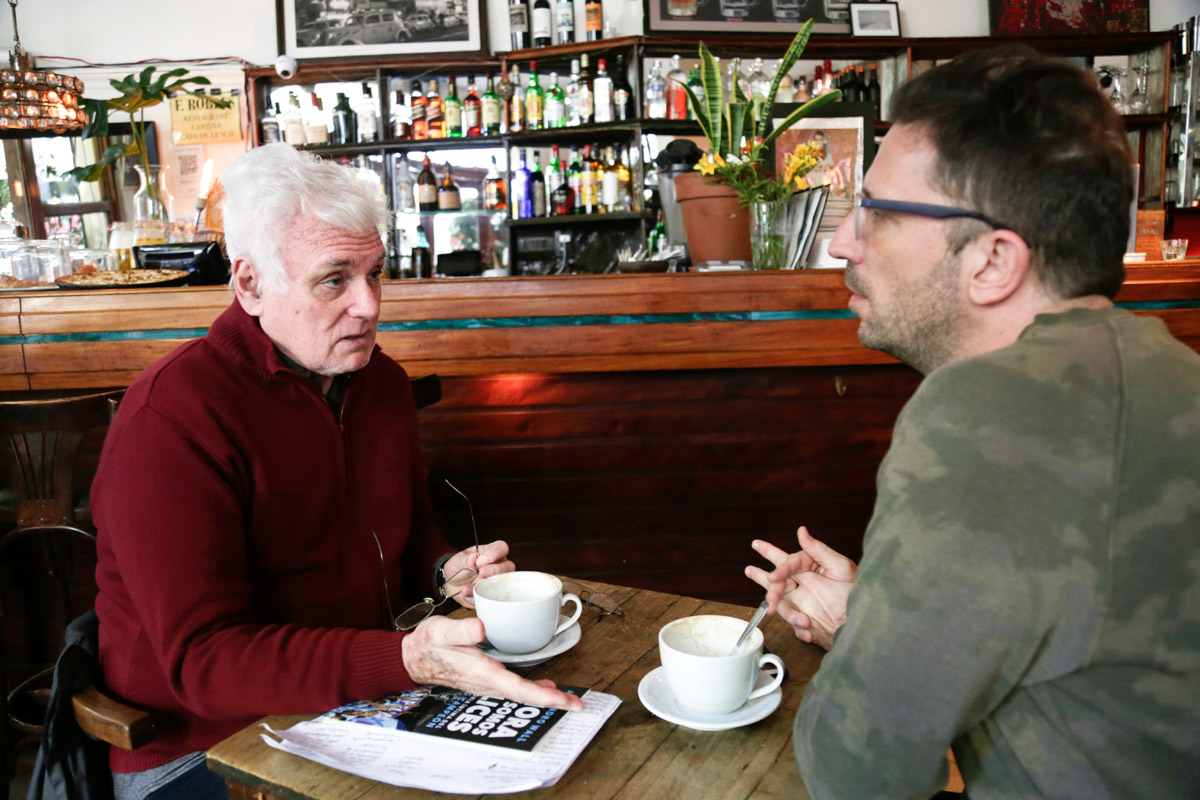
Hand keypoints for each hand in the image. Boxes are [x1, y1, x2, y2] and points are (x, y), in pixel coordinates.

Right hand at [402, 615, 584, 711]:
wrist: (411, 657)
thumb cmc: (428, 643)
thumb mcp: (442, 631)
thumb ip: (462, 630)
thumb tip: (482, 627)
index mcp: (483, 673)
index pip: (520, 689)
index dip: (546, 697)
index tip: (567, 702)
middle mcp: (488, 682)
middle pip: (525, 697)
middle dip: (553, 702)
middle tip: (578, 705)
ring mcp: (487, 683)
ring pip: (521, 694)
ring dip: (544, 697)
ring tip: (566, 699)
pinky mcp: (486, 678)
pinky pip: (514, 688)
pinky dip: (532, 689)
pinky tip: (544, 685)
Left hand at [442, 540, 513, 608]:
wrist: (451, 584)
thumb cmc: (458, 568)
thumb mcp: (458, 560)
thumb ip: (465, 559)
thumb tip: (473, 558)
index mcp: (492, 553)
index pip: (501, 548)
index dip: (494, 553)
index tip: (480, 561)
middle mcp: (499, 566)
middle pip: (508, 566)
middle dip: (495, 570)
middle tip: (482, 573)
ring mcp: (498, 582)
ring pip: (503, 584)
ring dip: (485, 587)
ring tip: (466, 589)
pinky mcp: (492, 595)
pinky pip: (490, 598)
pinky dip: (477, 598)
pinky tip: (467, 595)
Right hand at [745, 526, 856, 650]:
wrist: (863, 623)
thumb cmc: (857, 591)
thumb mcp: (842, 568)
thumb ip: (819, 550)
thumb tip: (801, 530)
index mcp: (810, 566)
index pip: (788, 563)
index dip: (780, 570)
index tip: (773, 577)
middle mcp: (802, 582)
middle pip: (776, 578)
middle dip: (761, 576)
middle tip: (750, 570)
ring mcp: (801, 601)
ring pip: (781, 603)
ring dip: (789, 613)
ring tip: (804, 622)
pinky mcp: (802, 619)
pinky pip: (793, 623)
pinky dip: (800, 629)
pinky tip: (812, 632)